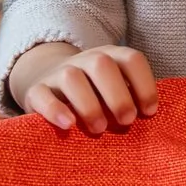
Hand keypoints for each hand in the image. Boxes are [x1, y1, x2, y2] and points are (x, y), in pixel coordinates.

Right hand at [17, 44, 158, 134]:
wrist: (48, 81)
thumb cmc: (94, 92)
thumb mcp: (114, 89)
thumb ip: (130, 97)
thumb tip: (149, 118)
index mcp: (110, 56)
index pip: (132, 59)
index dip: (144, 84)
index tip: (149, 112)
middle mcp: (85, 60)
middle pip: (102, 65)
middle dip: (118, 95)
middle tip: (127, 121)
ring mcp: (58, 73)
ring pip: (71, 78)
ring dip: (89, 105)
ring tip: (99, 129)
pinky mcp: (35, 90)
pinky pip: (41, 95)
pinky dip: (55, 110)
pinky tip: (69, 125)